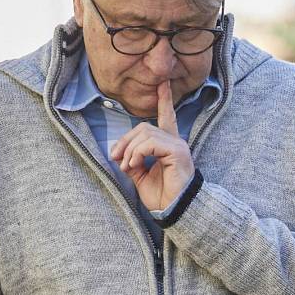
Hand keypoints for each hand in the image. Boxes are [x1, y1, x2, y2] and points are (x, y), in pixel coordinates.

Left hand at [110, 81, 194, 211]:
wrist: (175, 210)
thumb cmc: (162, 196)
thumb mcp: (141, 177)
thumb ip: (133, 162)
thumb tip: (120, 154)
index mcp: (168, 144)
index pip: (166, 117)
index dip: (164, 100)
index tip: (164, 83)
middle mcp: (175, 141)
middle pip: (144, 127)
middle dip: (125, 141)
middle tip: (116, 159)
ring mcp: (177, 145)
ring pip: (145, 134)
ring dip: (130, 150)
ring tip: (127, 166)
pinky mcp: (177, 152)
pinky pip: (151, 143)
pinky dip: (137, 153)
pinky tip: (135, 165)